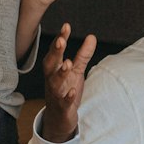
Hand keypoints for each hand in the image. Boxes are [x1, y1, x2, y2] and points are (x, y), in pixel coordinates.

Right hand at [41, 23, 96, 142]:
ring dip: (60, 73)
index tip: (66, 26)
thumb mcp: (76, 71)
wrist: (59, 117)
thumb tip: (92, 36)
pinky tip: (72, 91)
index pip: (56, 51)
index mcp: (54, 68)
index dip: (60, 38)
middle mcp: (52, 79)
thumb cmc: (65, 89)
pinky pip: (63, 102)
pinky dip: (67, 97)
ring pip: (55, 83)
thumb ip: (83, 55)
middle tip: (61, 41)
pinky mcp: (62, 107)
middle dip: (55, 52)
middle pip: (51, 64)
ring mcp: (56, 94)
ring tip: (67, 63)